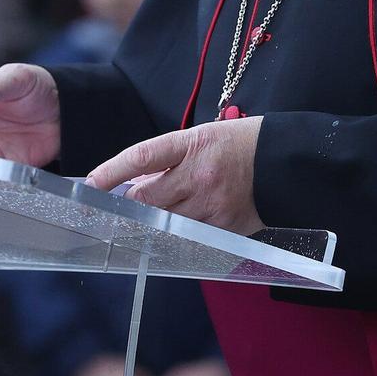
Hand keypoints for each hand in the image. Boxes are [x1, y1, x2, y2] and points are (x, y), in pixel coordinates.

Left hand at [87, 117, 265, 235]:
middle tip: (123, 206)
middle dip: (131, 205)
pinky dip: (181, 232)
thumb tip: (134, 185)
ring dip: (155, 220)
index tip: (90, 183)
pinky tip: (187, 222)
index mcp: (192, 144)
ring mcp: (213, 204)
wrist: (286, 161)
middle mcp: (200, 174)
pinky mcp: (226, 227)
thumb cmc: (241, 144)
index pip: (142, 157)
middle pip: (147, 199)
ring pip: (165, 222)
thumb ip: (168, 160)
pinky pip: (191, 236)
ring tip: (165, 209)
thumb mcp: (202, 139)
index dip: (112, 171)